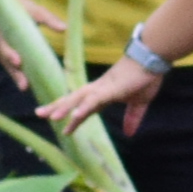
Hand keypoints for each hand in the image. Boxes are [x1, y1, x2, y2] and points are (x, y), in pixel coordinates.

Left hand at [37, 52, 163, 130]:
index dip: (74, 117)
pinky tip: (75, 116)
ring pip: (79, 99)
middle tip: (39, 113)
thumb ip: (133, 117)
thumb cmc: (147, 76)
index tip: (64, 129)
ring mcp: (103, 88)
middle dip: (57, 107)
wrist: (153, 57)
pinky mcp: (111, 89)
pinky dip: (84, 108)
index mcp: (105, 93)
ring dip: (64, 108)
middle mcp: (99, 89)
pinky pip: (94, 100)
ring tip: (50, 117)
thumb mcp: (140, 102)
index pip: (85, 107)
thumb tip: (130, 134)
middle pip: (74, 99)